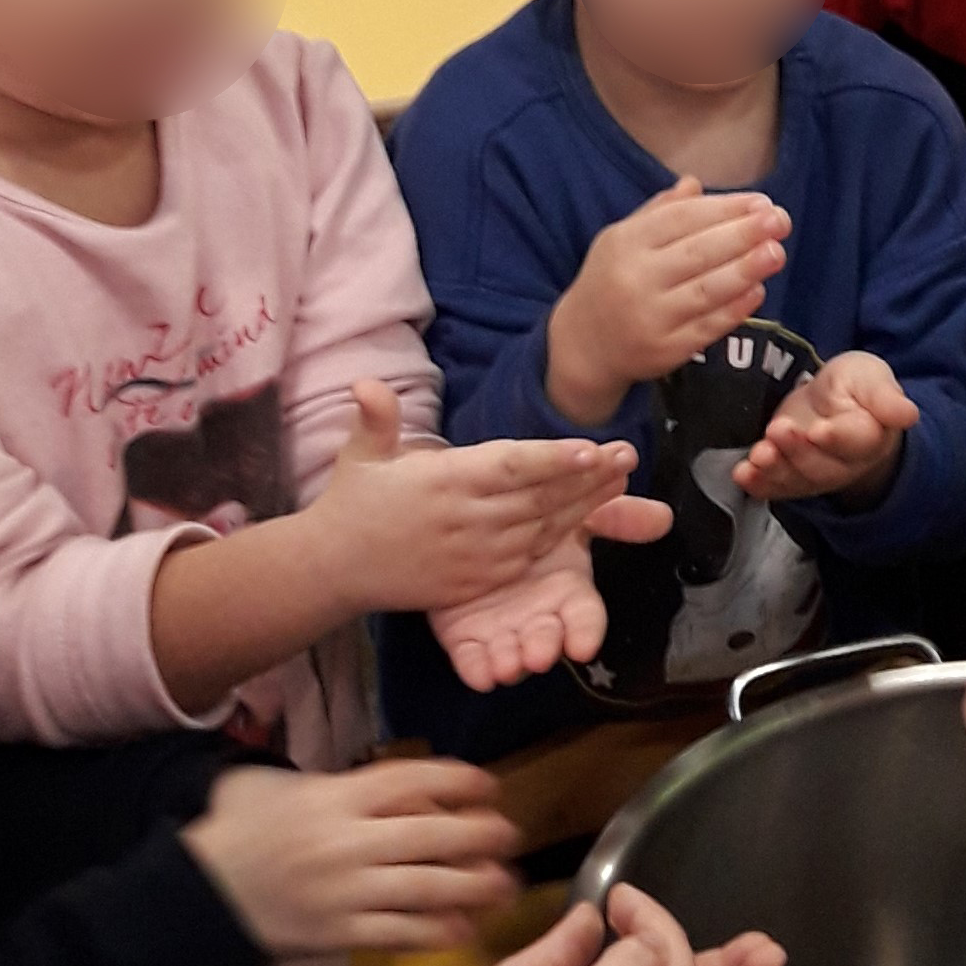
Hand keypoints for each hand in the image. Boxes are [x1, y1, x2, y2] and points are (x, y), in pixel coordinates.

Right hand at [183, 758, 520, 955]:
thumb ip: (335, 779)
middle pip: (432, 836)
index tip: (489, 784)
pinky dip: (438, 932)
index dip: (458, 780)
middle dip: (481, 835)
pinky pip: (401, 934)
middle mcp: (346, 842)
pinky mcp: (340, 934)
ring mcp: (345, 892)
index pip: (410, 780)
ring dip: (474, 886)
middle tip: (511, 835)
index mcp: (334, 797)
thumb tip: (395, 781)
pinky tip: (465, 928)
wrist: (200, 893)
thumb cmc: (242, 830)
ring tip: (505, 884)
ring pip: (426, 888)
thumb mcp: (279, 783)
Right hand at [312, 382, 647, 614]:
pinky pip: (528, 557)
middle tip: (628, 455)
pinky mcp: (478, 582)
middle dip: (589, 478)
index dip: (555, 459)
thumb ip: (376, 418)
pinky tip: (587, 518)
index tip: (593, 449)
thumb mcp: (360, 455)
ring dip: (585, 505)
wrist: (336, 568)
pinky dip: (559, 537)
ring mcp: (475, 554)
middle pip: (540, 497)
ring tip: (620, 479)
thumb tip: (365, 382)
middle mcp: (467, 519)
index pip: (511, 467)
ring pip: (542, 527)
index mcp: (445, 482)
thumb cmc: (354, 502)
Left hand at [432, 498, 673, 693]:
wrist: (474, 521)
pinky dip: (475, 667)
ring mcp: (502, 629)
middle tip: (538, 656)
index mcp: (568, 589)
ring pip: (509, 654)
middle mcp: (539, 615)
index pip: (584, 616)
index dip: (584, 632)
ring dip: (509, 663)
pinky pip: (470, 658)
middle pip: (547, 639)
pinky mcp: (466, 635)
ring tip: (505, 666)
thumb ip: (616, 515)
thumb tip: (664, 516)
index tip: (581, 647)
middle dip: (544, 648)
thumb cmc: (535, 523)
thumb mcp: (575, 510)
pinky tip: (479, 673)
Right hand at [548, 182, 791, 425]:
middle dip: (743, 234)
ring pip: (706, 291)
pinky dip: (734, 310)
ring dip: (746, 270)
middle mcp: (635, 279)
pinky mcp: (665, 351)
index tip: (762, 202)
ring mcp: (650, 318)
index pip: (682, 219)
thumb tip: (695, 183)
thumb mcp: (622, 240)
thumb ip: (659, 212)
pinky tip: (758, 291)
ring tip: (777, 252)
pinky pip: (706, 328)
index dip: (724, 208)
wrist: (582, 345)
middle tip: (780, 220)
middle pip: (697, 252)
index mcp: (625, 243)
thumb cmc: (611, 281)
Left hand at [735, 352, 917, 508]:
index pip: (855, 441)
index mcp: (871, 436)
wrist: (832, 401)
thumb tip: (908, 414)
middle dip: (797, 451)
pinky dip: (758, 484)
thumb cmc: (855, 387)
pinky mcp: (789, 475)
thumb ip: (884, 396)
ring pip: (797, 480)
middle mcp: (844, 463)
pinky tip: (743, 475)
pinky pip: (775, 487)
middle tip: (778, 431)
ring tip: (758, 455)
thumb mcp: (870, 377)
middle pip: (822, 466)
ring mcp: (815, 473)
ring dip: (775, 470)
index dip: (836, 438)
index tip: (818, 430)